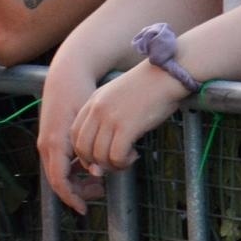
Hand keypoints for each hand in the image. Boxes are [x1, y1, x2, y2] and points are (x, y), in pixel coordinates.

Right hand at [37, 58, 106, 213]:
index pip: (59, 182)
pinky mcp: (50, 137)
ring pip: (59, 172)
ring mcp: (46, 141)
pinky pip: (59, 162)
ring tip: (98, 180)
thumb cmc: (79, 93)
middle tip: (100, 191)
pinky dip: (73, 169)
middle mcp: (46, 145)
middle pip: (59, 181)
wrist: (66, 73)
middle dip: (78, 191)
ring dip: (77, 181)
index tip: (85, 209)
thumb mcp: (88, 120)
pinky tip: (90, 165)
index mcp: (54, 143)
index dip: (72, 198)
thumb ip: (91, 150)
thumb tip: (96, 175)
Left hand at [70, 62, 186, 174]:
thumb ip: (105, 120)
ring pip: (99, 156)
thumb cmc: (146, 89)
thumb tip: (100, 151)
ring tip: (127, 158)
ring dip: (112, 165)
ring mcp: (110, 118)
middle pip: (82, 149)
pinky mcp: (126, 126)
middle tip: (113, 162)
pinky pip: (116, 156)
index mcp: (93, 101)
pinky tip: (135, 154)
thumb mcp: (117, 99)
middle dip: (96, 163)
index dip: (84, 152)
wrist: (166, 75)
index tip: (99, 158)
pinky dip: (124, 162)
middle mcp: (97, 109)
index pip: (74, 134)